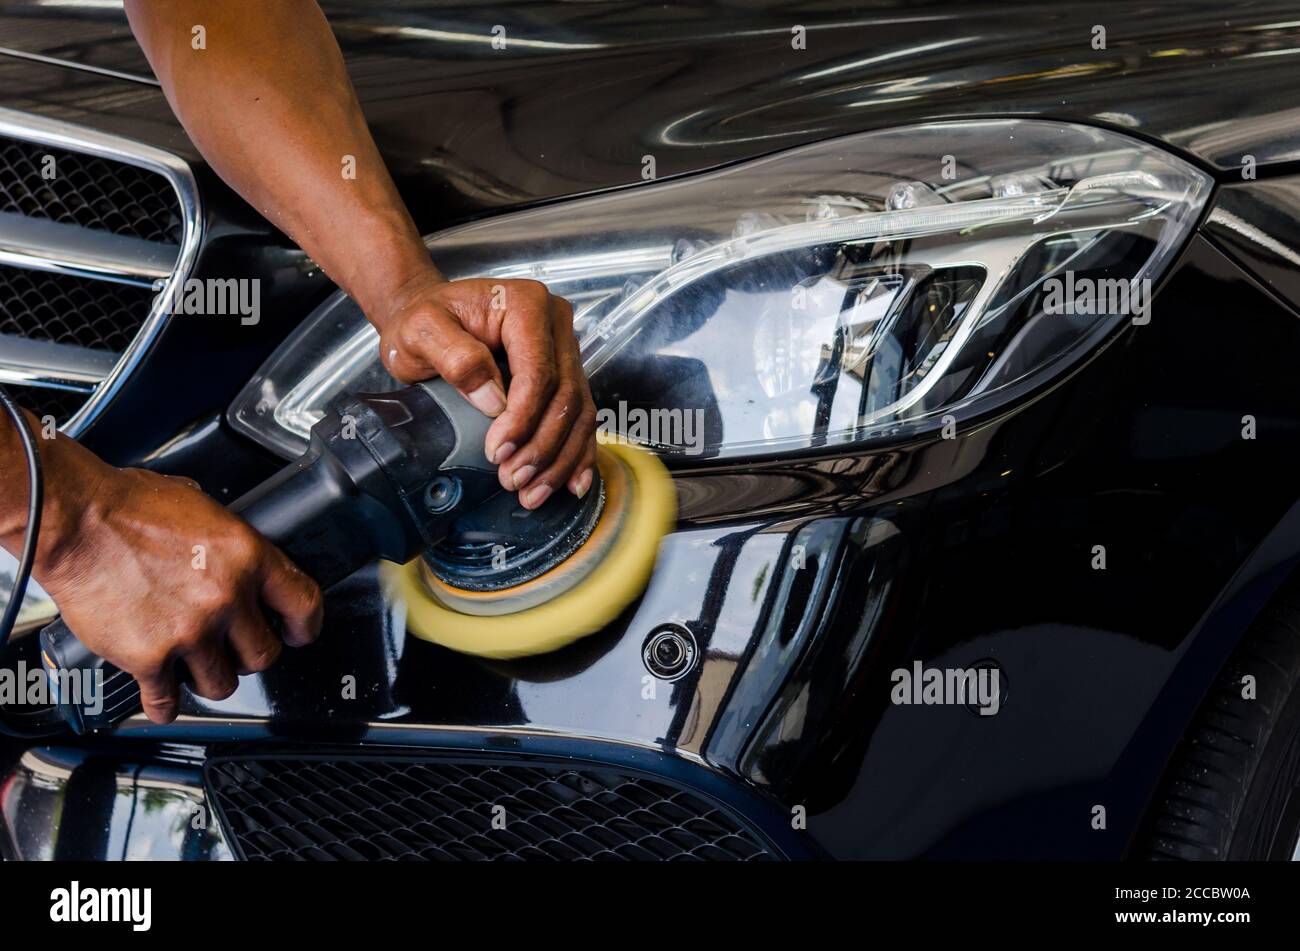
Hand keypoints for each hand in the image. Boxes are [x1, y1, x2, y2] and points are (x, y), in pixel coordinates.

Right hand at [35, 460, 321, 724]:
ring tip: (197, 667)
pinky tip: (164, 700)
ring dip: (211, 679)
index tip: (299, 634)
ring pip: (223, 683)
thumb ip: (225, 540)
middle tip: (236, 649)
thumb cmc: (126, 506)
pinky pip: (168, 701)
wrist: (75, 520)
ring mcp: (190, 631)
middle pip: (264, 654)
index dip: (305, 626)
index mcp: (247, 556)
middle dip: (251, 655)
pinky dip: (165, 705)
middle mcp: (226, 597)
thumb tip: (233, 555)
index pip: (303, 603)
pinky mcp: (149, 657)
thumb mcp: (199, 506)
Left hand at [374, 270, 597, 508]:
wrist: (426, 317)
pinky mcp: (564, 372)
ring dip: (559, 458)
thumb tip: (492, 398)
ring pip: (578, 411)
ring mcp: (564, 348)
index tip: (498, 452)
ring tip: (532, 491)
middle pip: (565, 395)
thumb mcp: (422, 330)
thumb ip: (455, 357)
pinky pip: (580, 415)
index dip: (523, 418)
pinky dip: (577, 452)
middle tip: (513, 479)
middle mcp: (555, 324)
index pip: (539, 371)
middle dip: (542, 445)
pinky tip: (572, 482)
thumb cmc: (423, 320)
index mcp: (527, 305)